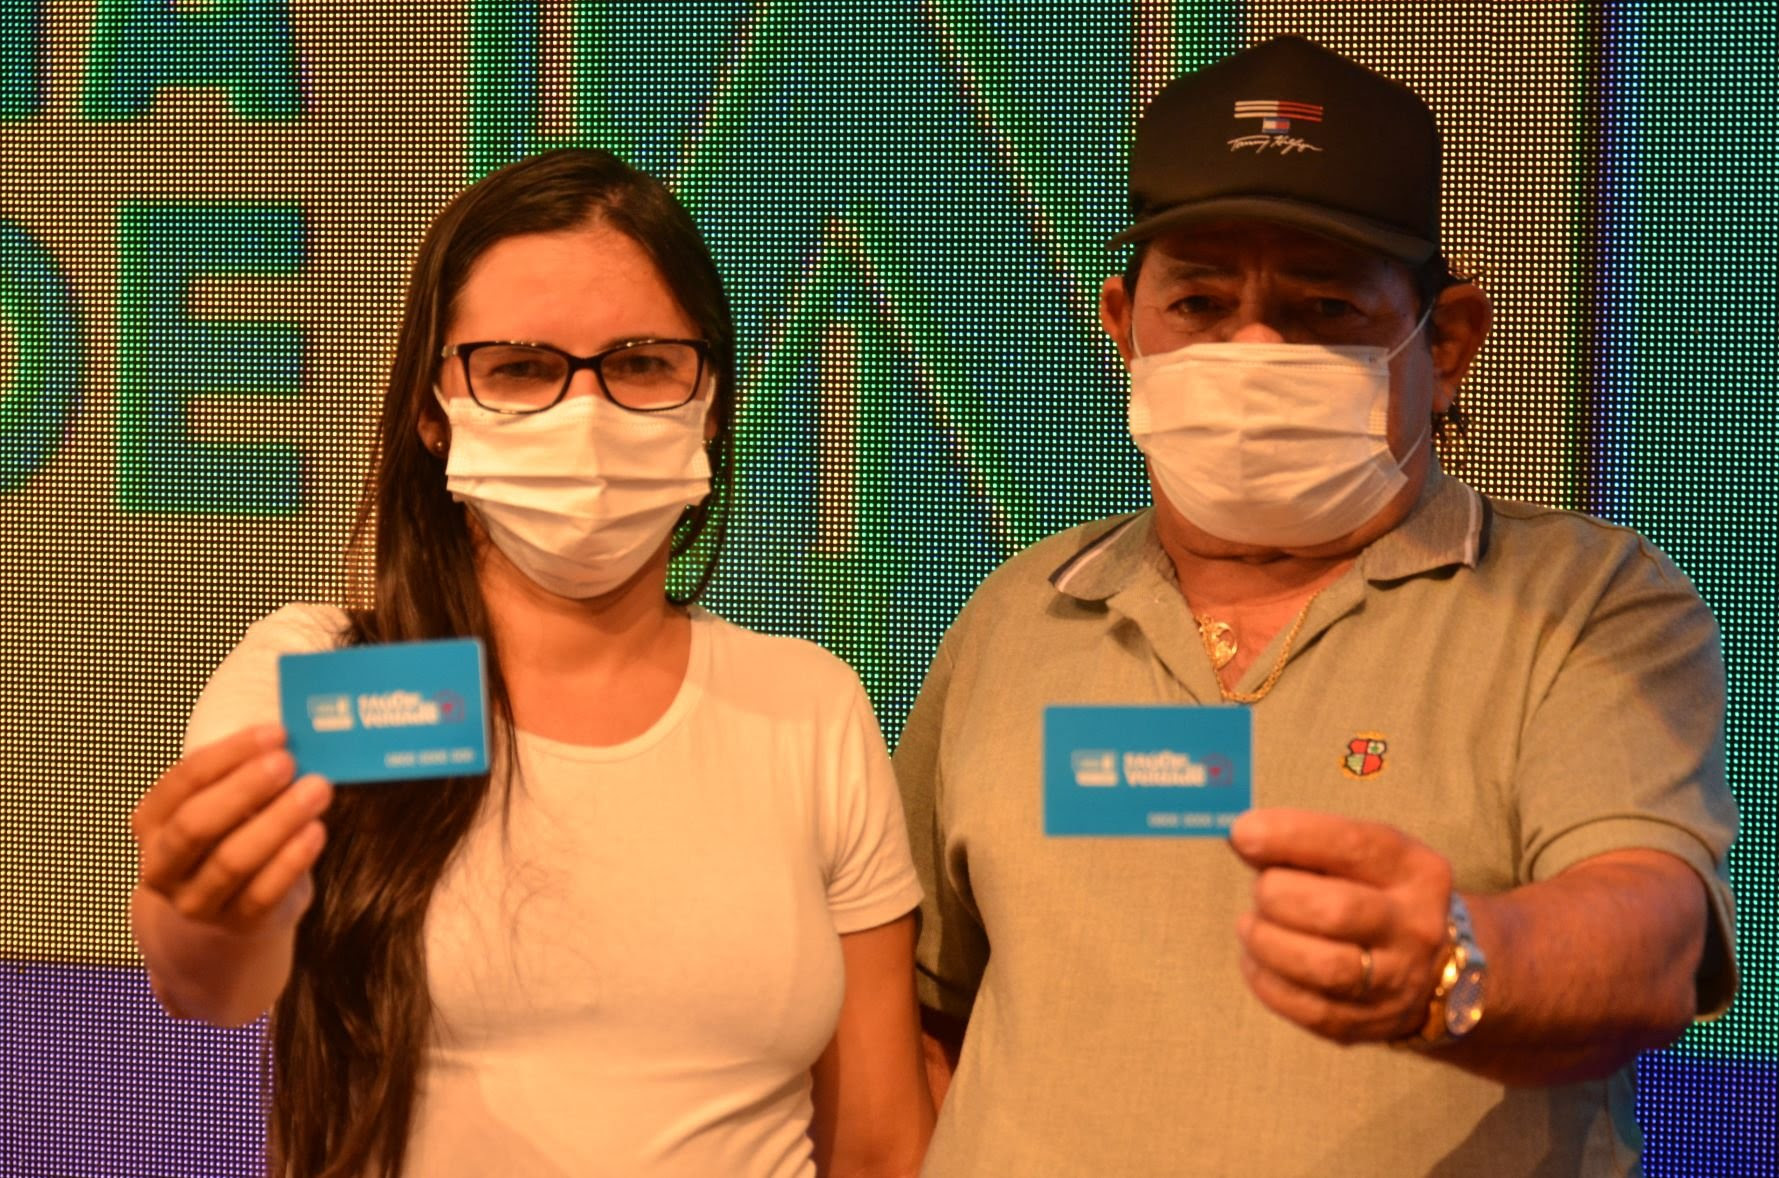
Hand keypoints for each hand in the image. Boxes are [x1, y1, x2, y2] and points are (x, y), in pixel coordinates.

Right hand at [131, 725, 332, 938]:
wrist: (229, 908)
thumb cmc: (233, 833)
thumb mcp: (224, 803)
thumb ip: (245, 774)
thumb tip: (293, 734)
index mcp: (151, 821)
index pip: (183, 781)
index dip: (229, 754)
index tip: (275, 733)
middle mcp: (162, 864)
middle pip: (197, 823)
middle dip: (245, 788)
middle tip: (288, 761)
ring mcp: (194, 900)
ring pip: (232, 861)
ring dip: (279, 820)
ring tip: (317, 789)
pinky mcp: (234, 923)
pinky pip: (262, 893)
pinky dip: (291, 860)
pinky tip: (317, 831)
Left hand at [1228, 807, 1451, 1043]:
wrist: (1430, 969)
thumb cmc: (1372, 894)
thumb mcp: (1360, 857)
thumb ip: (1306, 843)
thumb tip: (1242, 836)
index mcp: (1414, 870)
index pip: (1352, 845)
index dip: (1290, 836)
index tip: (1242, 833)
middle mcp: (1414, 927)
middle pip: (1335, 911)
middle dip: (1277, 895)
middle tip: (1259, 892)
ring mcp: (1396, 982)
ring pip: (1321, 967)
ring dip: (1266, 941)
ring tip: (1252, 925)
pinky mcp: (1368, 1024)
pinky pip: (1306, 1008)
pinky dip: (1266, 980)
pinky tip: (1257, 959)